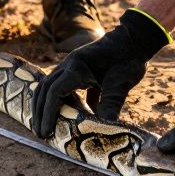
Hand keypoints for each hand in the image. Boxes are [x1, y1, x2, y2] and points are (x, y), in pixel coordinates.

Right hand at [31, 8, 170, 137]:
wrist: (134, 41)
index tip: (47, 132)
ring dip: (45, 107)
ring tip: (45, 127)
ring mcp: (72, 68)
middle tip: (41, 135)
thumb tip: (102, 130)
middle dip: (40, 112)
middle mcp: (69, 66)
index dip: (48, 113)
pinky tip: (66, 118)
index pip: (55, 92)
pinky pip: (62, 88)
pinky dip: (60, 103)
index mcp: (77, 67)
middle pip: (45, 89)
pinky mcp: (79, 72)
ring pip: (50, 87)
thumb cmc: (127, 60)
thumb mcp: (121, 83)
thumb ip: (110, 105)